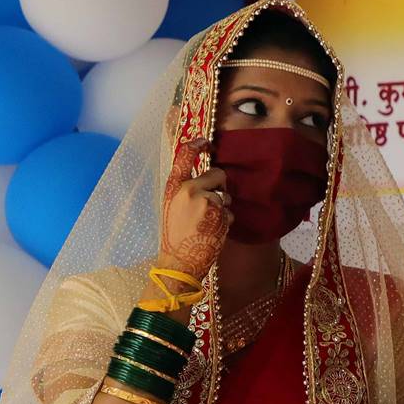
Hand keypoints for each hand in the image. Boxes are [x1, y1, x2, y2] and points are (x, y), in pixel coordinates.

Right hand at [157, 138, 231, 280]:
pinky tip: (212, 232)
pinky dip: (226, 222)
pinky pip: (230, 212)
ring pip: (226, 196)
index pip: (184, 156)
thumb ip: (187, 190)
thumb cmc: (176, 235)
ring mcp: (206, 201)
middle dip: (220, 186)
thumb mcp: (173, 206)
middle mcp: (189, 190)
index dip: (196, 145)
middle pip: (218, 174)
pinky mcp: (219, 214)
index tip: (206, 141)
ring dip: (223, 208)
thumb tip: (209, 178)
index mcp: (174, 187)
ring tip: (207, 224)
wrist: (178, 261)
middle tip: (212, 203)